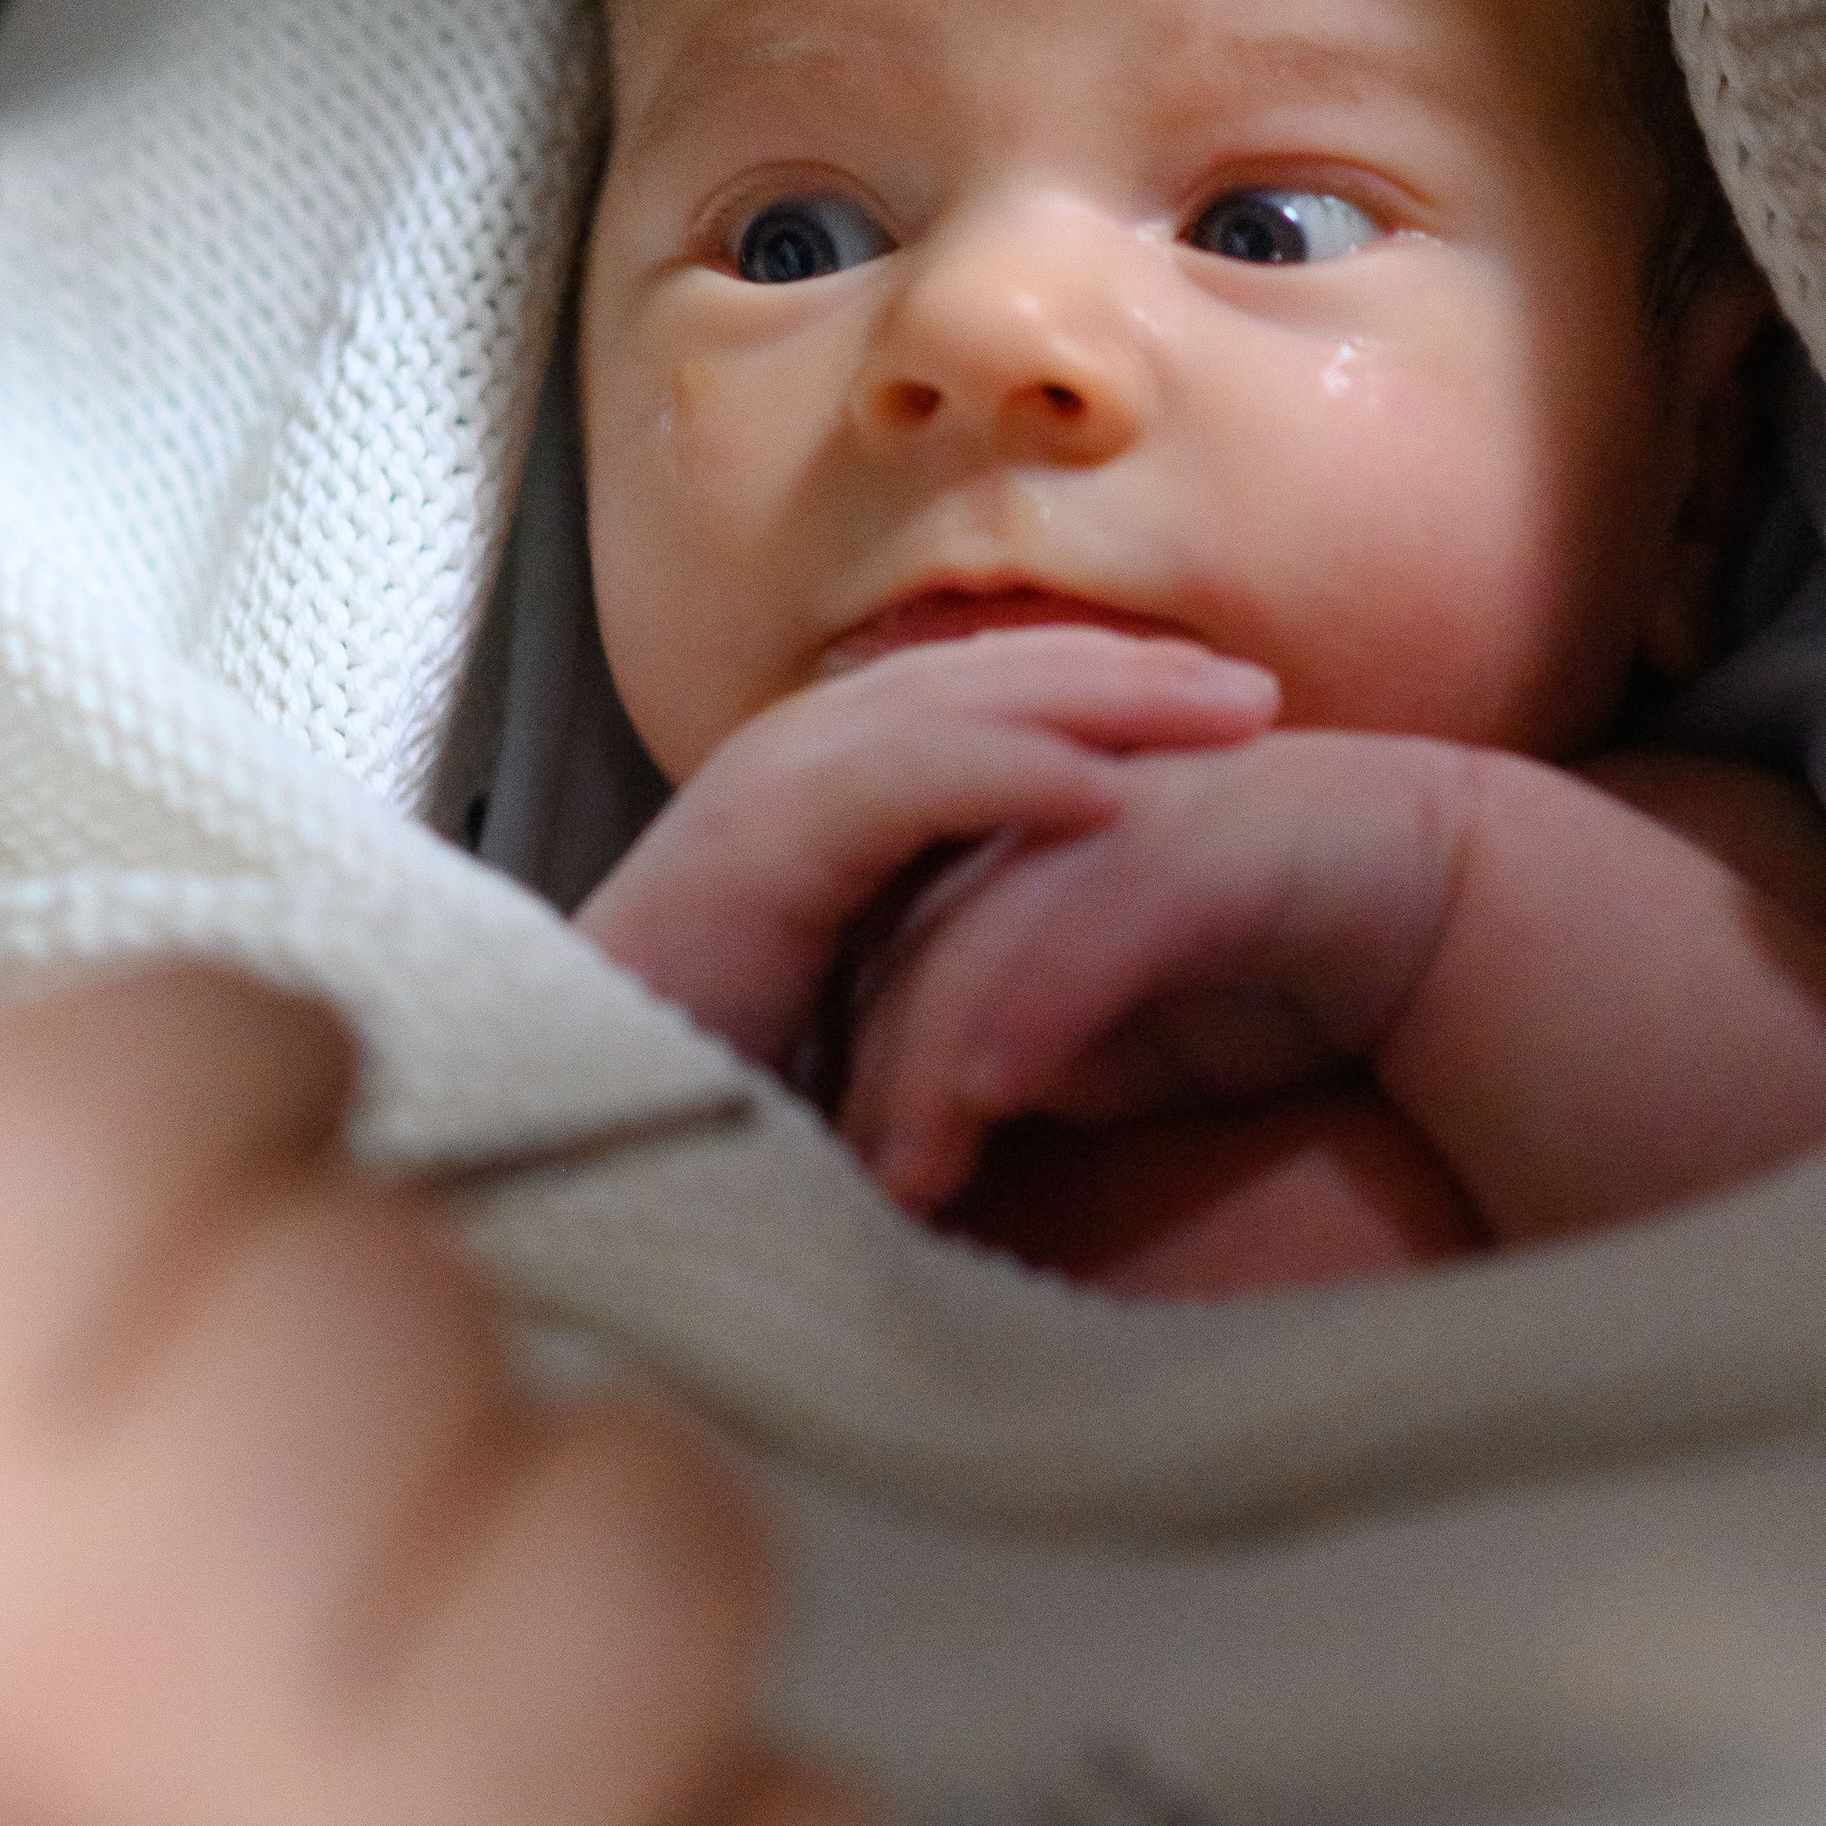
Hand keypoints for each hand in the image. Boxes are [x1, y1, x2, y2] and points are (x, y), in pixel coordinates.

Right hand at [0, 972, 913, 1825]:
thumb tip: (145, 1040)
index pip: (198, 1057)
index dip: (209, 1082)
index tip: (217, 1131)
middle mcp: (73, 1732)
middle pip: (415, 1290)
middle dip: (332, 1329)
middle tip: (253, 1443)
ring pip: (660, 1539)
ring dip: (546, 1553)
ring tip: (414, 1638)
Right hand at [575, 626, 1275, 1070]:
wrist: (561, 1151)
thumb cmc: (711, 1104)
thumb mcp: (863, 1004)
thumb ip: (944, 954)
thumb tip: (1073, 955)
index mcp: (821, 795)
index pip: (983, 703)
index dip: (1107, 697)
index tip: (1232, 720)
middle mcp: (792, 767)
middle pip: (987, 678)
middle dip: (1131, 675)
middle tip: (1265, 693)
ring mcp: (763, 795)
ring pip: (960, 705)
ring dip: (1106, 699)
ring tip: (1235, 713)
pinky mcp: (748, 851)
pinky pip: (902, 784)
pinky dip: (1011, 777)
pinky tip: (1116, 790)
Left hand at [836, 734, 1467, 1212]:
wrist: (1432, 902)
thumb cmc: (1268, 977)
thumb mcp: (1114, 1048)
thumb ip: (1018, 1062)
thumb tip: (921, 1143)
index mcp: (995, 860)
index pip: (871, 971)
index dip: (837, 1075)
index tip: (802, 1187)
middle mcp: (1029, 827)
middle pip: (892, 951)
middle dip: (858, 1081)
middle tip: (829, 1200)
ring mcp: (1101, 818)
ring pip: (970, 938)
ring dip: (926, 1063)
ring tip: (903, 1178)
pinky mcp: (1180, 833)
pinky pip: (1082, 922)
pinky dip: (1032, 1006)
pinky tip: (993, 1093)